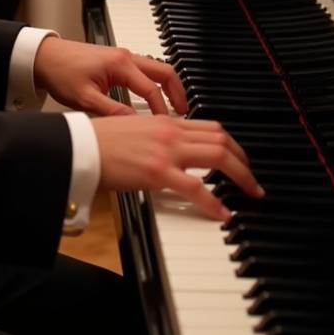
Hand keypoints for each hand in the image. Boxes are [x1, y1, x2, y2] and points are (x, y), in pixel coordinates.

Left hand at [33, 38, 186, 116]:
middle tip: (184, 112)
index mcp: (120, 64)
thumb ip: (112, 112)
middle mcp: (125, 57)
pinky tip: (153, 98)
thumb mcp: (85, 98)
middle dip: (177, 91)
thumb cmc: (61, 72)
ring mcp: (122, 56)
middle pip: (164, 71)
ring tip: (173, 107)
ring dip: (167, 86)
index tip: (166, 126)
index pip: (151, 89)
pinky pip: (145, 70)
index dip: (161, 110)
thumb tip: (134, 125)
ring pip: (156, 68)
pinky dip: (155, 83)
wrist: (45, 57)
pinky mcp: (117, 60)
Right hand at [91, 114, 263, 220]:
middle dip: (243, 160)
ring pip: (218, 156)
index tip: (238, 158)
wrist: (82, 146)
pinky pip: (196, 188)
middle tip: (251, 178)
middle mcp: (171, 131)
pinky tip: (223, 213)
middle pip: (221, 139)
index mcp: (165, 121)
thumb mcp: (136, 130)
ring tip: (249, 191)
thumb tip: (174, 148)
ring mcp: (167, 150)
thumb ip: (158, 136)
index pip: (210, 127)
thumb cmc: (101, 140)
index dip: (231, 143)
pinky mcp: (158, 171)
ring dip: (240, 175)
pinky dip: (214, 202)